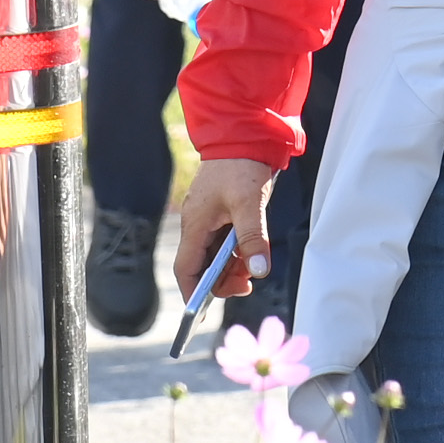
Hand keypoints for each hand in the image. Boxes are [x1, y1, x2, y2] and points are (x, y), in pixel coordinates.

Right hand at [173, 155, 277, 302]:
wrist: (243, 133)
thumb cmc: (242, 165)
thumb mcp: (250, 203)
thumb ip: (253, 238)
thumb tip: (258, 271)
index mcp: (195, 223)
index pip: (185, 269)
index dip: (193, 292)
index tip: (204, 309)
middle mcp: (196, 224)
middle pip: (199, 267)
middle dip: (219, 282)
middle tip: (246, 285)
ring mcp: (207, 219)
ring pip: (212, 257)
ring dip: (230, 268)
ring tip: (252, 270)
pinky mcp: (219, 214)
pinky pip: (221, 243)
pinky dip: (235, 254)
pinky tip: (250, 254)